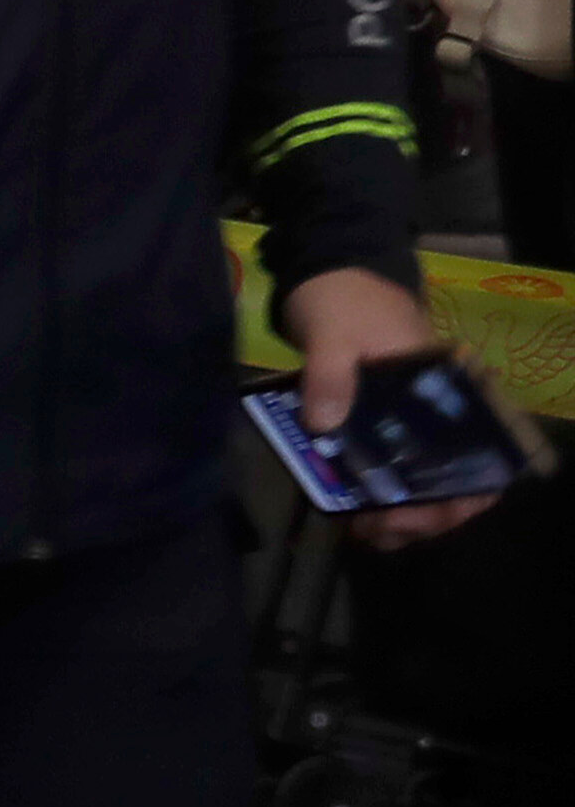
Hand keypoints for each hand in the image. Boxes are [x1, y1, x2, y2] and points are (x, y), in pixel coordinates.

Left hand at [285, 264, 505, 552]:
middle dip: (421, 517)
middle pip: (455, 483)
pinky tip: (351, 513)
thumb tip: (322, 427)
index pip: (484, 456)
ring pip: (427, 486)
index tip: (417, 513)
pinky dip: (379, 498)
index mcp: (453, 392)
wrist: (328, 277)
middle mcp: (444, 414)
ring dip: (399, 516)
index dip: (463, 496)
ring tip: (360, 529)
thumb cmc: (345, 303)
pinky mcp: (384, 427)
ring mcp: (415, 423)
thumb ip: (330, 374)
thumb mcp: (334, 333)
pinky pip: (394, 473)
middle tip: (373, 529)